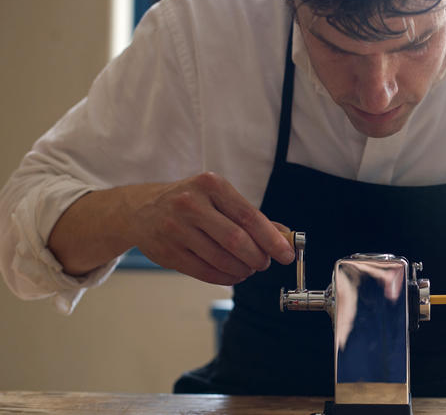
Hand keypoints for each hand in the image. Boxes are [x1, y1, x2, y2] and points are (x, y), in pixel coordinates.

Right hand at [125, 172, 294, 285]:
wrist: (140, 209)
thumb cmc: (190, 202)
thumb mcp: (219, 197)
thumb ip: (251, 216)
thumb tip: (284, 236)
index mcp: (210, 185)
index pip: (249, 216)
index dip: (272, 239)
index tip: (287, 254)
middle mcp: (190, 204)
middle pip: (236, 240)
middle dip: (257, 257)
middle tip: (264, 263)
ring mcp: (175, 228)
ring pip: (222, 259)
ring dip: (242, 270)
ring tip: (248, 268)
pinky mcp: (167, 251)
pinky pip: (205, 272)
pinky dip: (226, 277)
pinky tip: (233, 274)